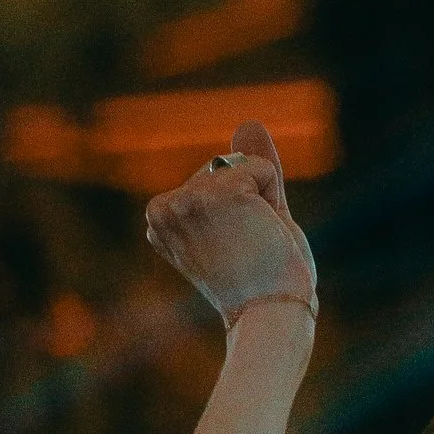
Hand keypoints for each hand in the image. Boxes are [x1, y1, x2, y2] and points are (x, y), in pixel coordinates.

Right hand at [143, 121, 317, 326]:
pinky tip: (261, 234)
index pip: (212, 182)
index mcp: (159, 218)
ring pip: (243, 168)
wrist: (271, 313)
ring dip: (263, 204)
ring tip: (254, 245)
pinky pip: (263, 169)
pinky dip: (274, 199)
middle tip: (248, 252)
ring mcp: (188, 199)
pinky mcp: (218, 193)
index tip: (233, 253)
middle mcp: (163, 208)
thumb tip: (250, 121)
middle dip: (251, 205)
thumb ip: (247, 170)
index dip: (239, 213)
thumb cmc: (263, 281)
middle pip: (224, 170)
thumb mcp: (252, 218)